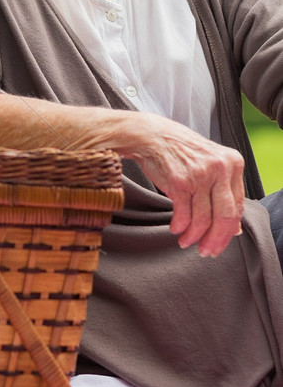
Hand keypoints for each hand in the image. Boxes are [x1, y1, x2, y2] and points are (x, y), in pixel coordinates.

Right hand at [121, 112, 244, 256]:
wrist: (149, 135)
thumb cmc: (179, 150)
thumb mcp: (208, 164)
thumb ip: (223, 191)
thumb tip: (234, 228)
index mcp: (233, 163)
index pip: (238, 207)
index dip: (228, 231)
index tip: (219, 243)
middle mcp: (220, 168)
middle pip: (225, 217)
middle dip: (215, 240)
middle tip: (206, 251)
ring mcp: (200, 175)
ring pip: (203, 219)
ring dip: (193, 236)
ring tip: (185, 241)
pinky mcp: (180, 182)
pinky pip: (184, 215)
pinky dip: (179, 226)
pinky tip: (175, 228)